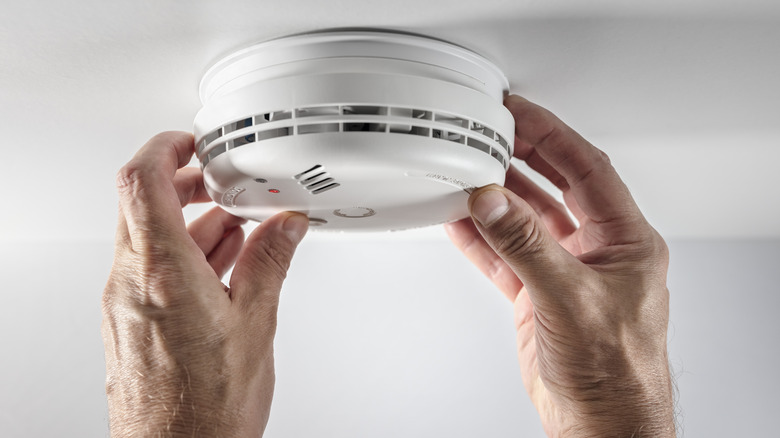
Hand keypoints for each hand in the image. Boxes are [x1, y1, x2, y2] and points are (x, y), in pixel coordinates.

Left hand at [102, 132, 308, 436]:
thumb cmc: (208, 408)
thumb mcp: (255, 324)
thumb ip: (269, 263)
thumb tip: (285, 227)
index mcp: (163, 272)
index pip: (143, 181)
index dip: (165, 147)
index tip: (191, 141)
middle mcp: (131, 283)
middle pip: (144, 205)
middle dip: (186, 185)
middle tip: (222, 183)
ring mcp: (124, 303)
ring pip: (148, 237)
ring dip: (190, 223)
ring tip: (237, 230)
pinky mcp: (129, 322)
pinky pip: (149, 268)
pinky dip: (183, 255)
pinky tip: (221, 267)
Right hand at [445, 96, 673, 436]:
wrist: (599, 423)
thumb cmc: (615, 371)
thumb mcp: (570, 298)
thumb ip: (527, 246)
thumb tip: (494, 202)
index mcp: (625, 240)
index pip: (587, 168)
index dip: (552, 135)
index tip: (521, 112)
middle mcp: (597, 250)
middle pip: (555, 186)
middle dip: (523, 157)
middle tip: (491, 132)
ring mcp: (564, 272)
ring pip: (525, 220)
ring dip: (497, 198)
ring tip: (467, 172)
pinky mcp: (539, 295)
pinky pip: (505, 255)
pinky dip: (482, 238)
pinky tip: (461, 221)